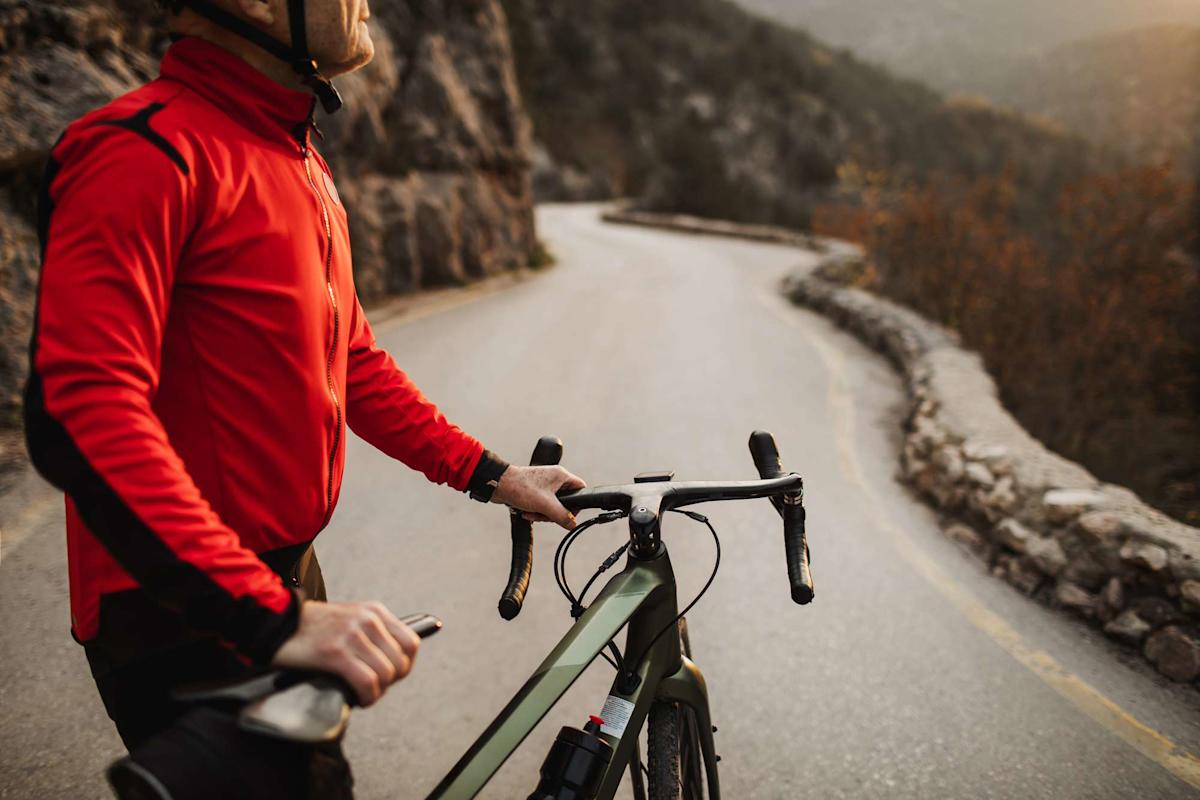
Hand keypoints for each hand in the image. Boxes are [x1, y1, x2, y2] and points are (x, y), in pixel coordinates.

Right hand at [271, 600, 419, 706]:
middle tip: (371, 689)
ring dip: (377, 692)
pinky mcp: (336, 652)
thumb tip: (391, 664)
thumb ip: (370, 634)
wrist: (274, 622)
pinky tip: (357, 699)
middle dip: (389, 683)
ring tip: (363, 695)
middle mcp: (368, 620)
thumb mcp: (348, 619)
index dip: (404, 666)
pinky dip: (367, 697)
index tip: (389, 677)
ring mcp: (352, 635)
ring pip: (386, 674)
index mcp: (374, 611)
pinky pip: (367, 682)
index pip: (411, 642)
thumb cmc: (309, 627)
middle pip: (401, 662)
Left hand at [493, 465, 585, 528]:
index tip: (567, 513)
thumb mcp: (545, 505)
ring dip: (542, 513)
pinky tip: (527, 513)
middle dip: (554, 512)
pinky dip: (536, 511)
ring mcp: (545, 485)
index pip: (580, 488)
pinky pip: (542, 505)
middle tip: (545, 515)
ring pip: (553, 505)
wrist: (498, 485)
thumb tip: (572, 524)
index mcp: (561, 476)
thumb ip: (562, 516)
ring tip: (532, 514)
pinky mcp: (536, 491)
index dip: (577, 503)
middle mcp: (555, 479)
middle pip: (566, 501)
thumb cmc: (520, 487)